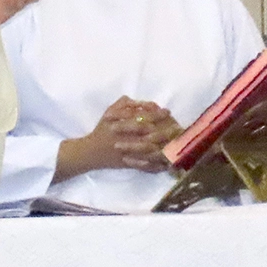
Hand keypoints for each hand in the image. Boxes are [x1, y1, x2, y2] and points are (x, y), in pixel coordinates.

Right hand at [56, 98, 180, 179]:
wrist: (90, 153)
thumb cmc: (101, 130)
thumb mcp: (108, 113)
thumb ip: (123, 104)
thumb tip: (140, 101)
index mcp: (121, 125)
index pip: (141, 118)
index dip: (156, 114)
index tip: (167, 111)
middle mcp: (125, 138)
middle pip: (148, 133)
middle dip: (163, 129)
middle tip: (176, 126)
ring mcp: (128, 153)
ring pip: (148, 150)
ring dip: (163, 147)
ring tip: (174, 143)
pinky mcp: (129, 164)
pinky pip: (144, 165)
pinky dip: (156, 165)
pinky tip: (167, 163)